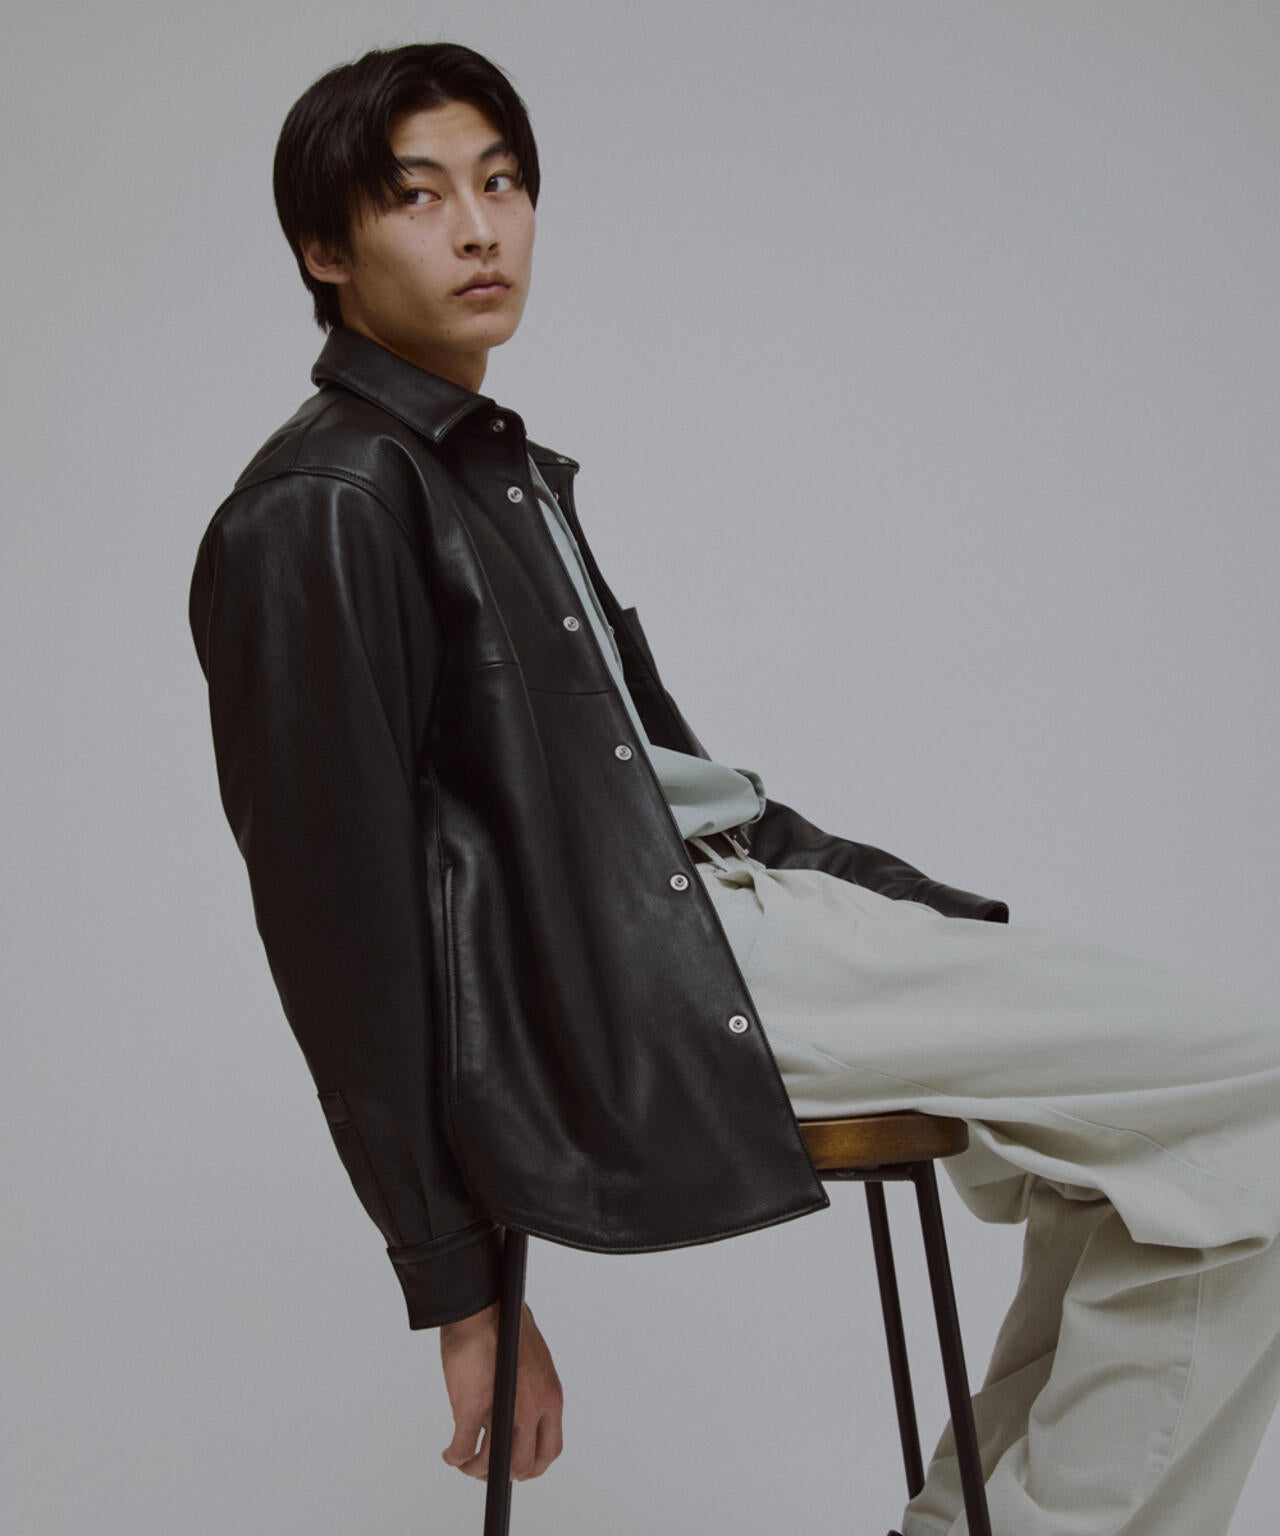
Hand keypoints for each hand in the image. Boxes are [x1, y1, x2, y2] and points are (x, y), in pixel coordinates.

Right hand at [439, 1299, 563, 1481]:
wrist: (483, 1305)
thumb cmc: (505, 1324)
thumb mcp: (533, 1361)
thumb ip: (531, 1391)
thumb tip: (518, 1414)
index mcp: (550, 1397)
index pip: (549, 1449)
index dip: (531, 1464)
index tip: (517, 1465)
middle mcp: (532, 1408)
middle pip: (523, 1465)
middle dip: (503, 1472)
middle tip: (487, 1468)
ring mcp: (503, 1411)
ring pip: (490, 1463)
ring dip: (475, 1468)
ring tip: (465, 1462)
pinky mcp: (472, 1408)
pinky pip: (462, 1449)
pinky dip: (454, 1457)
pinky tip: (449, 1453)